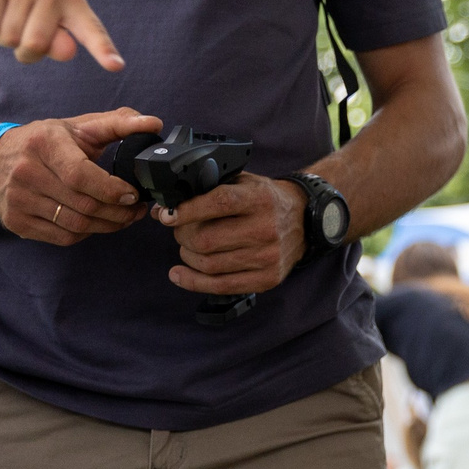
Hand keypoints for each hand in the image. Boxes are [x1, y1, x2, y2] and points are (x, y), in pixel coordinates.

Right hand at [0, 0, 125, 68]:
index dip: (102, 49)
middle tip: (22, 33)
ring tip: (7, 19)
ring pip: (9, 38)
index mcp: (73, 3)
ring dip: (4, 39)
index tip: (116, 66)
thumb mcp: (47, 31)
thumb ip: (59, 45)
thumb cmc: (27, 14)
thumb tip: (67, 51)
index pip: (90, 30)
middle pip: (35, 44)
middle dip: (24, 51)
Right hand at [0, 109, 161, 243]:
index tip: (133, 194)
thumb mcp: (77, 126)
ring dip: (108, 226)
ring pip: (75, 225)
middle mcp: (26, 172)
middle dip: (118, 212)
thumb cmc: (44, 142)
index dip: (111, 190)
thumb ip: (118, 123)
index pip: (81, 175)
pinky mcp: (16, 222)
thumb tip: (153, 123)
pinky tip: (97, 223)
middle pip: (83, 204)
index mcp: (44, 144)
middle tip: (137, 209)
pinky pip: (62, 237)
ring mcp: (18, 200)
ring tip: (124, 217)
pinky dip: (86, 233)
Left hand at [157, 172, 305, 296]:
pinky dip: (193, 282)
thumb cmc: (266, 200)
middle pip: (207, 240)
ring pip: (209, 265)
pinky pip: (221, 286)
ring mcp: (268, 257)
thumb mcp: (244, 183)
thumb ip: (207, 189)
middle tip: (179, 230)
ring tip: (187, 248)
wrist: (305, 220)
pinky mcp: (267, 279)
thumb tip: (162, 207)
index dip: (188, 211)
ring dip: (187, 256)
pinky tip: (180, 274)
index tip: (167, 215)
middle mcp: (266, 229)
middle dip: (182, 236)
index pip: (219, 203)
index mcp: (260, 199)